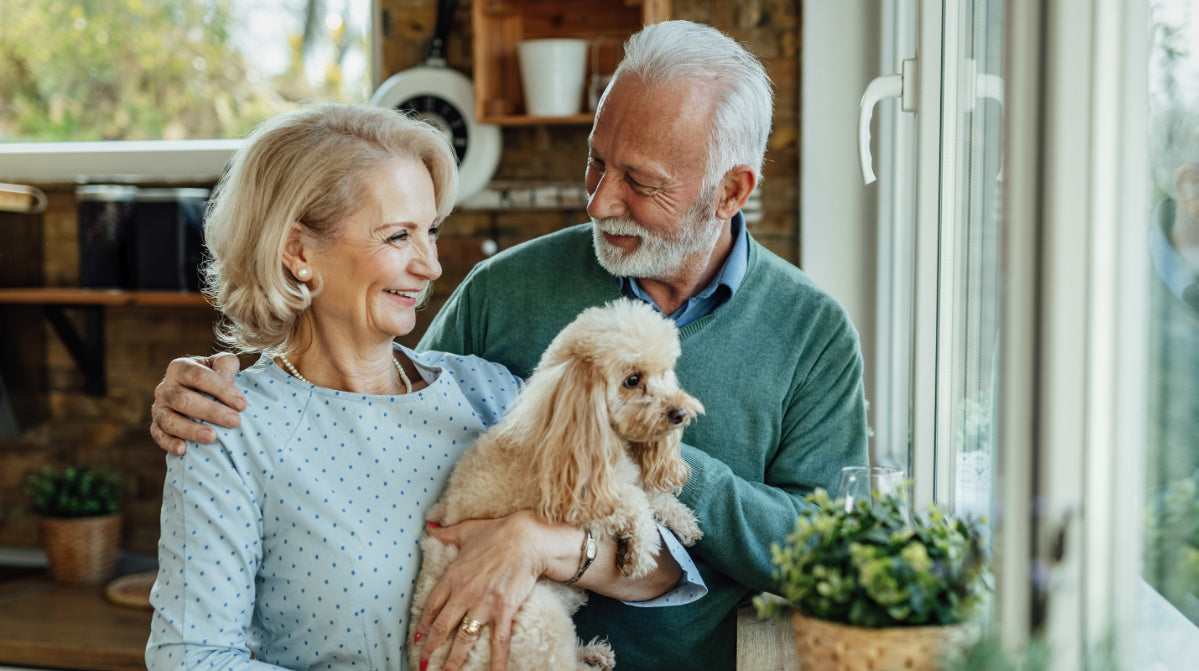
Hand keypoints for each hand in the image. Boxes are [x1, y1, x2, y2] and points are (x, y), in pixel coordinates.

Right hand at [150, 353, 245, 454]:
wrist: (197, 391)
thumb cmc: (215, 377)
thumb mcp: (222, 364)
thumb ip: (226, 365)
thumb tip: (226, 378)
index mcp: (180, 367)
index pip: (199, 376)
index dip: (221, 389)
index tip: (242, 404)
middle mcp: (165, 387)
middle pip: (183, 400)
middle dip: (211, 411)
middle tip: (234, 421)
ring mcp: (159, 408)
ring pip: (169, 420)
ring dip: (191, 430)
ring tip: (213, 437)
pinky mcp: (156, 426)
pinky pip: (159, 436)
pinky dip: (169, 443)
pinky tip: (184, 450)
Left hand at [414, 511, 581, 670]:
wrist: (526, 536)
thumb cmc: (498, 531)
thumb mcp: (466, 530)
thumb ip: (445, 533)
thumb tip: (430, 527)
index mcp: (453, 576)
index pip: (432, 606)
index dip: (423, 626)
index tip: (417, 640)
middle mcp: (464, 593)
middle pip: (442, 628)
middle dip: (431, 649)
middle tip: (424, 665)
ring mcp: (483, 604)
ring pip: (464, 639)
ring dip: (454, 661)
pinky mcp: (503, 610)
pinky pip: (498, 641)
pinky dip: (496, 661)